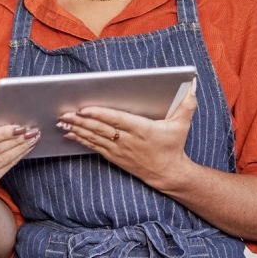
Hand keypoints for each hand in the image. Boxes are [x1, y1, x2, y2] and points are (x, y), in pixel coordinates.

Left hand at [59, 79, 198, 189]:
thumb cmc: (174, 146)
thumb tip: (193, 83)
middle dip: (81, 121)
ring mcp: (120, 151)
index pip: (117, 120)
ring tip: (62, 123)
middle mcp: (128, 141)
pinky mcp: (115, 158)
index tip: (85, 109)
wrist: (169, 174)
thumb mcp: (182, 124)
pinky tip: (70, 135)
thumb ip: (187, 103)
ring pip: (95, 139)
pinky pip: (95, 148)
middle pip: (101, 129)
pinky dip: (81, 140)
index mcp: (142, 130)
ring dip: (77, 130)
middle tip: (65, 113)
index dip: (100, 114)